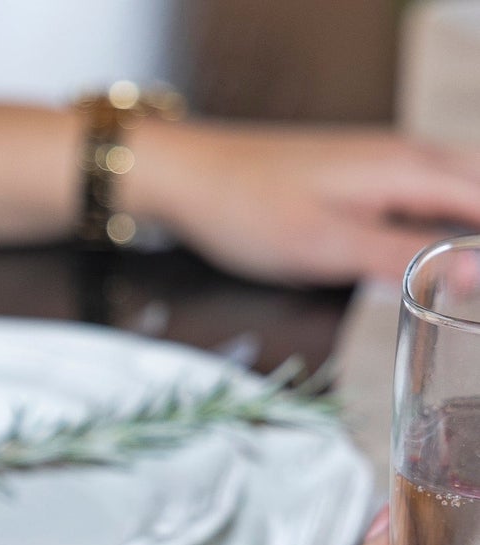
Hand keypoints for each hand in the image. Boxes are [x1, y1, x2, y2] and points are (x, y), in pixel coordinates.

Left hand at [130, 121, 479, 284]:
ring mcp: (386, 161)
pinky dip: (439, 222)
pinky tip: (426, 255)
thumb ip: (404, 258)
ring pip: (455, 190)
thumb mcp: (327, 247)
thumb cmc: (247, 210)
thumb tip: (473, 274)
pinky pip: (425, 192)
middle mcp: (409, 155)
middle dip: (478, 243)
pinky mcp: (362, 175)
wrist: (190, 176)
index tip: (475, 292)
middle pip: (478, 192)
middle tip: (466, 290)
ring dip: (464, 230)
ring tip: (454, 281)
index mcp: (410, 169)